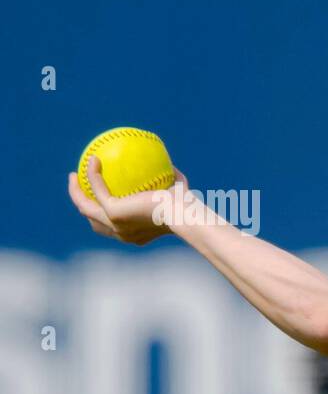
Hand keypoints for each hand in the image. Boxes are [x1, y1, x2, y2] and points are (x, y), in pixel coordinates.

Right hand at [67, 155, 190, 245]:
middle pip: (93, 221)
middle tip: (80, 186)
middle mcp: (122, 234)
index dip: (103, 213)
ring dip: (76, 191)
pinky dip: (93, 174)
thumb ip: (173, 184)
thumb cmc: (187, 207)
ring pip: (86, 208)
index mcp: (135, 233)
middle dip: (83, 205)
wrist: (184, 214)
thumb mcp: (179, 195)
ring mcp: (115, 225)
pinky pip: (97, 189)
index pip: (112, 227)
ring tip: (75, 174)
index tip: (100, 196)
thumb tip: (171, 167)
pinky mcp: (113, 213)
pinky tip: (94, 159)